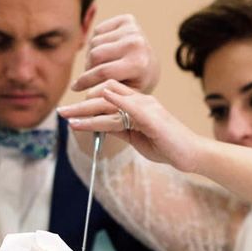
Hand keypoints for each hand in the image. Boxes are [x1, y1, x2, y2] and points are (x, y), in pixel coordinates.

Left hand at [58, 80, 202, 172]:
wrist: (191, 154)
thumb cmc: (166, 145)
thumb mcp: (136, 137)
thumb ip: (119, 128)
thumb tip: (98, 125)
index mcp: (138, 104)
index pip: (108, 96)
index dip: (87, 101)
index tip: (69, 109)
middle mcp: (141, 101)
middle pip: (104, 97)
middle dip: (79, 105)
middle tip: (60, 111)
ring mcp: (147, 108)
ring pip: (111, 104)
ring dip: (86, 109)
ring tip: (67, 115)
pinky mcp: (152, 119)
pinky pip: (129, 109)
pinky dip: (113, 103)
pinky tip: (97, 102)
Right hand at [71, 14, 159, 93]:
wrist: (150, 66)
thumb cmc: (134, 85)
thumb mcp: (122, 96)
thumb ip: (103, 95)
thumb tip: (81, 94)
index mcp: (138, 63)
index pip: (103, 71)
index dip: (85, 81)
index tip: (75, 88)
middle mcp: (137, 43)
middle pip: (95, 55)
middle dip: (88, 69)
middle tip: (89, 78)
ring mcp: (133, 29)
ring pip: (94, 43)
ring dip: (92, 56)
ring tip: (99, 66)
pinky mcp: (127, 20)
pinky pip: (98, 31)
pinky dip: (97, 42)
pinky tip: (106, 51)